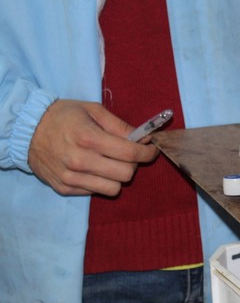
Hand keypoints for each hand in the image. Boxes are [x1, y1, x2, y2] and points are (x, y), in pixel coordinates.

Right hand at [28, 100, 158, 195]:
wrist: (26, 130)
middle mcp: (80, 160)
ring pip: (113, 188)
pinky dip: (101, 182)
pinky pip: (96, 192)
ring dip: (118, 176)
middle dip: (133, 164)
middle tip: (128, 155)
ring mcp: (71, 177)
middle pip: (126, 174)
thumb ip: (120, 126)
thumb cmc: (63, 116)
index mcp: (89, 138)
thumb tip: (144, 138)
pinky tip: (94, 169)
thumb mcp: (93, 111)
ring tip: (111, 163)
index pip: (130, 153)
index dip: (147, 153)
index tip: (151, 150)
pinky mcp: (65, 188)